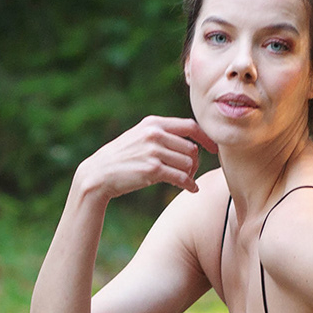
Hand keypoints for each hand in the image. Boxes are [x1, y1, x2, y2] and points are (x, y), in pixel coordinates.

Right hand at [72, 116, 218, 200]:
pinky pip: (181, 177)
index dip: (206, 138)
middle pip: (191, 148)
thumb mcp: (139, 137)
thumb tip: (189, 142)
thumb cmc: (121, 158)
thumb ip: (160, 134)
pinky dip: (189, 185)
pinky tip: (190, 189)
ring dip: (191, 174)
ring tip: (185, 180)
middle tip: (190, 172)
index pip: (190, 126)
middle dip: (195, 162)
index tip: (213, 148)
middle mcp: (154, 134)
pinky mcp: (152, 170)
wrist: (98, 174)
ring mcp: (153, 151)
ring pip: (188, 163)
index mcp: (153, 123)